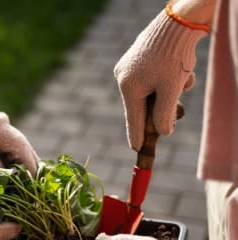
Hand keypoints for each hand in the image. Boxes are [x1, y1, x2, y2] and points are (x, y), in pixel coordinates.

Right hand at [114, 6, 207, 149]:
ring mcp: (130, 67)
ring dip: (170, 91)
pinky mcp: (138, 60)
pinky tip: (179, 68)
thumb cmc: (174, 56)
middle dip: (163, 107)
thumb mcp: (171, 90)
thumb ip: (165, 115)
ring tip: (182, 78)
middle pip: (143, 105)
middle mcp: (124, 78)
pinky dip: (168, 79)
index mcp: (128, 87)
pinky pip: (153, 78)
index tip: (137, 149)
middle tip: (178, 111)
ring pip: (152, 91)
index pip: (133, 119)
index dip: (137, 136)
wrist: (179, 21)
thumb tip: (163, 133)